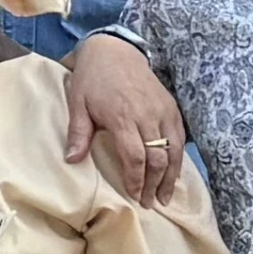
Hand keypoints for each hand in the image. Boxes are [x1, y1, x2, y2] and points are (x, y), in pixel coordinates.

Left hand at [60, 37, 187, 205]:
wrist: (115, 50)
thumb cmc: (92, 79)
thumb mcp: (78, 103)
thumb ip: (78, 133)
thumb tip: (72, 161)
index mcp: (122, 116)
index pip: (135, 156)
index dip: (136, 179)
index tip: (134, 196)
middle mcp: (147, 115)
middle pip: (158, 157)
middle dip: (154, 184)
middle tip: (149, 202)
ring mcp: (163, 111)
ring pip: (174, 150)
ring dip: (171, 176)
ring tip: (164, 196)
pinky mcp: (172, 107)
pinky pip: (181, 138)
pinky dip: (179, 158)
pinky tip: (173, 173)